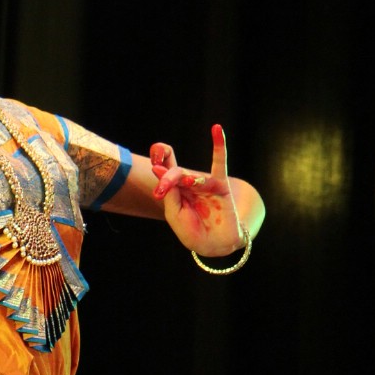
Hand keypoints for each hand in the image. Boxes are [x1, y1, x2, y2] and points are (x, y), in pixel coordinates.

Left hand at [149, 124, 246, 256]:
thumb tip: (162, 172)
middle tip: (162, 189)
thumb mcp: (175, 216)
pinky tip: (216, 129)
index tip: (154, 165)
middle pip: (176, 172)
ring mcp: (204, 184)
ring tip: (187, 184)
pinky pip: (220, 163)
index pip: (164, 170)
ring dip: (189, 180)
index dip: (159, 163)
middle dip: (168, 178)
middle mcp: (189, 184)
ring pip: (193, 175)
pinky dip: (219, 145)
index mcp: (175, 191)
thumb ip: (170, 196)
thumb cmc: (192, 232)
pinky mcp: (220, 186)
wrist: (213, 245)